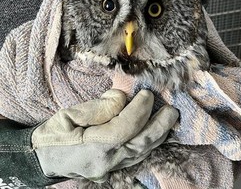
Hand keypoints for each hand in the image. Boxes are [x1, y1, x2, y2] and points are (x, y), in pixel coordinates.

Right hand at [32, 89, 178, 181]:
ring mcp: (111, 169)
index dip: (139, 110)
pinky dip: (150, 143)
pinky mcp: (114, 169)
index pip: (123, 129)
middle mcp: (105, 162)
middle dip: (159, 126)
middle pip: (139, 144)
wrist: (45, 159)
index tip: (147, 94)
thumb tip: (123, 98)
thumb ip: (98, 107)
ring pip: (142, 152)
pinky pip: (137, 156)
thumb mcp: (68, 115)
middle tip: (172, 110)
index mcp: (91, 147)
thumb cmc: (54, 134)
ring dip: (159, 135)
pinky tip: (158, 133)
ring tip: (170, 119)